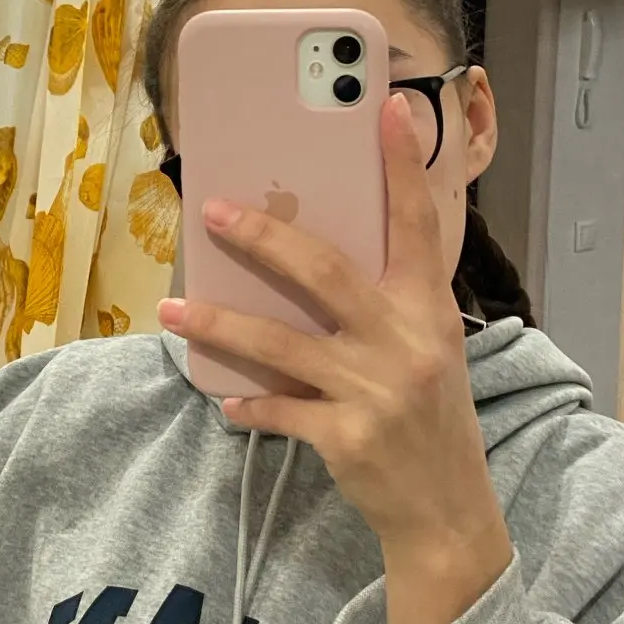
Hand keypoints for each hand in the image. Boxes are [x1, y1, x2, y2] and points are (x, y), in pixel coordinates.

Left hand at [158, 95, 512, 623]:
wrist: (448, 515)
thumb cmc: (430, 421)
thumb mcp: (428, 351)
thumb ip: (384, 305)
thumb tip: (305, 257)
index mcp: (430, 311)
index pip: (418, 225)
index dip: (402, 166)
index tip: (387, 108)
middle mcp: (407, 343)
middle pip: (325, 274)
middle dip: (264, 238)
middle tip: (212, 211)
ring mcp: (376, 392)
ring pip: (281, 344)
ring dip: (220, 324)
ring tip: (175, 309)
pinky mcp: (347, 438)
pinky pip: (279, 410)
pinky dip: (248, 403)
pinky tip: (224, 398)